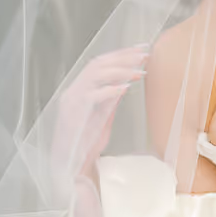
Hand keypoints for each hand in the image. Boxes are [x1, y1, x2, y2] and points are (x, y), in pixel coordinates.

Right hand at [52, 46, 147, 182]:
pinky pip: (92, 95)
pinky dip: (110, 89)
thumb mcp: (103, 118)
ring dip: (120, 70)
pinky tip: (126, 87)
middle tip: (145, 54)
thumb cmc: (85, 144)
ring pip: (94, 74)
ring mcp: (72, 101)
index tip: (141, 49)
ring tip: (140, 70)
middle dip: (122, 56)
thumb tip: (124, 84)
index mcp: (79, 90)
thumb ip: (110, 101)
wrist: (70, 167)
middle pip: (97, 64)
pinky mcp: (74, 113)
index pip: (99, 64)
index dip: (120, 55)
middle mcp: (73, 91)